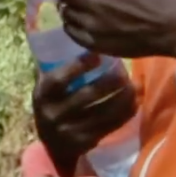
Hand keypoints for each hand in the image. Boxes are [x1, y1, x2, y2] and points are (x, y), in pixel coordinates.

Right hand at [33, 54, 136, 176]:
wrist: (53, 146)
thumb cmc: (53, 104)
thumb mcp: (47, 88)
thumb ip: (55, 66)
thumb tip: (73, 30)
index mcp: (42, 95)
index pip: (58, 80)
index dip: (78, 67)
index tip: (97, 55)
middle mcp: (52, 115)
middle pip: (86, 96)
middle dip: (108, 82)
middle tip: (123, 71)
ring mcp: (70, 132)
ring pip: (102, 112)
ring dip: (121, 97)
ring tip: (132, 85)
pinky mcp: (86, 143)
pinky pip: (110, 126)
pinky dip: (125, 113)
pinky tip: (133, 102)